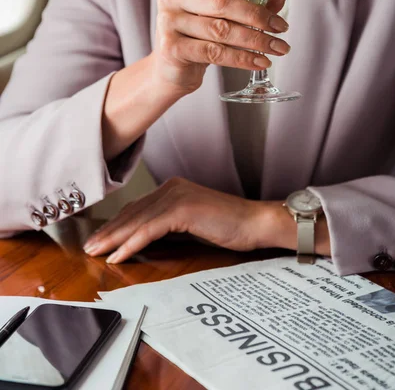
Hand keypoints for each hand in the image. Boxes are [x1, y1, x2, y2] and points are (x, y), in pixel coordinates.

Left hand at [83, 177, 278, 263]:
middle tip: (89, 247)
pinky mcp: (182, 209)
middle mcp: (171, 188)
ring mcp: (176, 196)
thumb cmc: (230, 226)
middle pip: (132, 212)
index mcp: (173, 189)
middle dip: (108, 231)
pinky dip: (131, 243)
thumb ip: (170, 225)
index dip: (117, 224)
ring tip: (96, 252)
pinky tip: (118, 255)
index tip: (101, 238)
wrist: (255, 222)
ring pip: (136, 221)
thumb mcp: (193, 224)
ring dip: (113, 238)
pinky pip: (149, 229)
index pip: (138, 208)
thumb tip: (147, 239)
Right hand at [152, 0, 289, 93]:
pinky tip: (259, 61)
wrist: (169, 69)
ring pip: (221, 30)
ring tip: (277, 47)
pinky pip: (214, 52)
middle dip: (257, 16)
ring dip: (255, 39)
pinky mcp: (171, 48)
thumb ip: (247, 4)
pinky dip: (242, 58)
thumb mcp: (219, 17)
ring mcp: (168, 23)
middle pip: (221, 3)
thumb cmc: (195, 37)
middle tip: (281, 26)